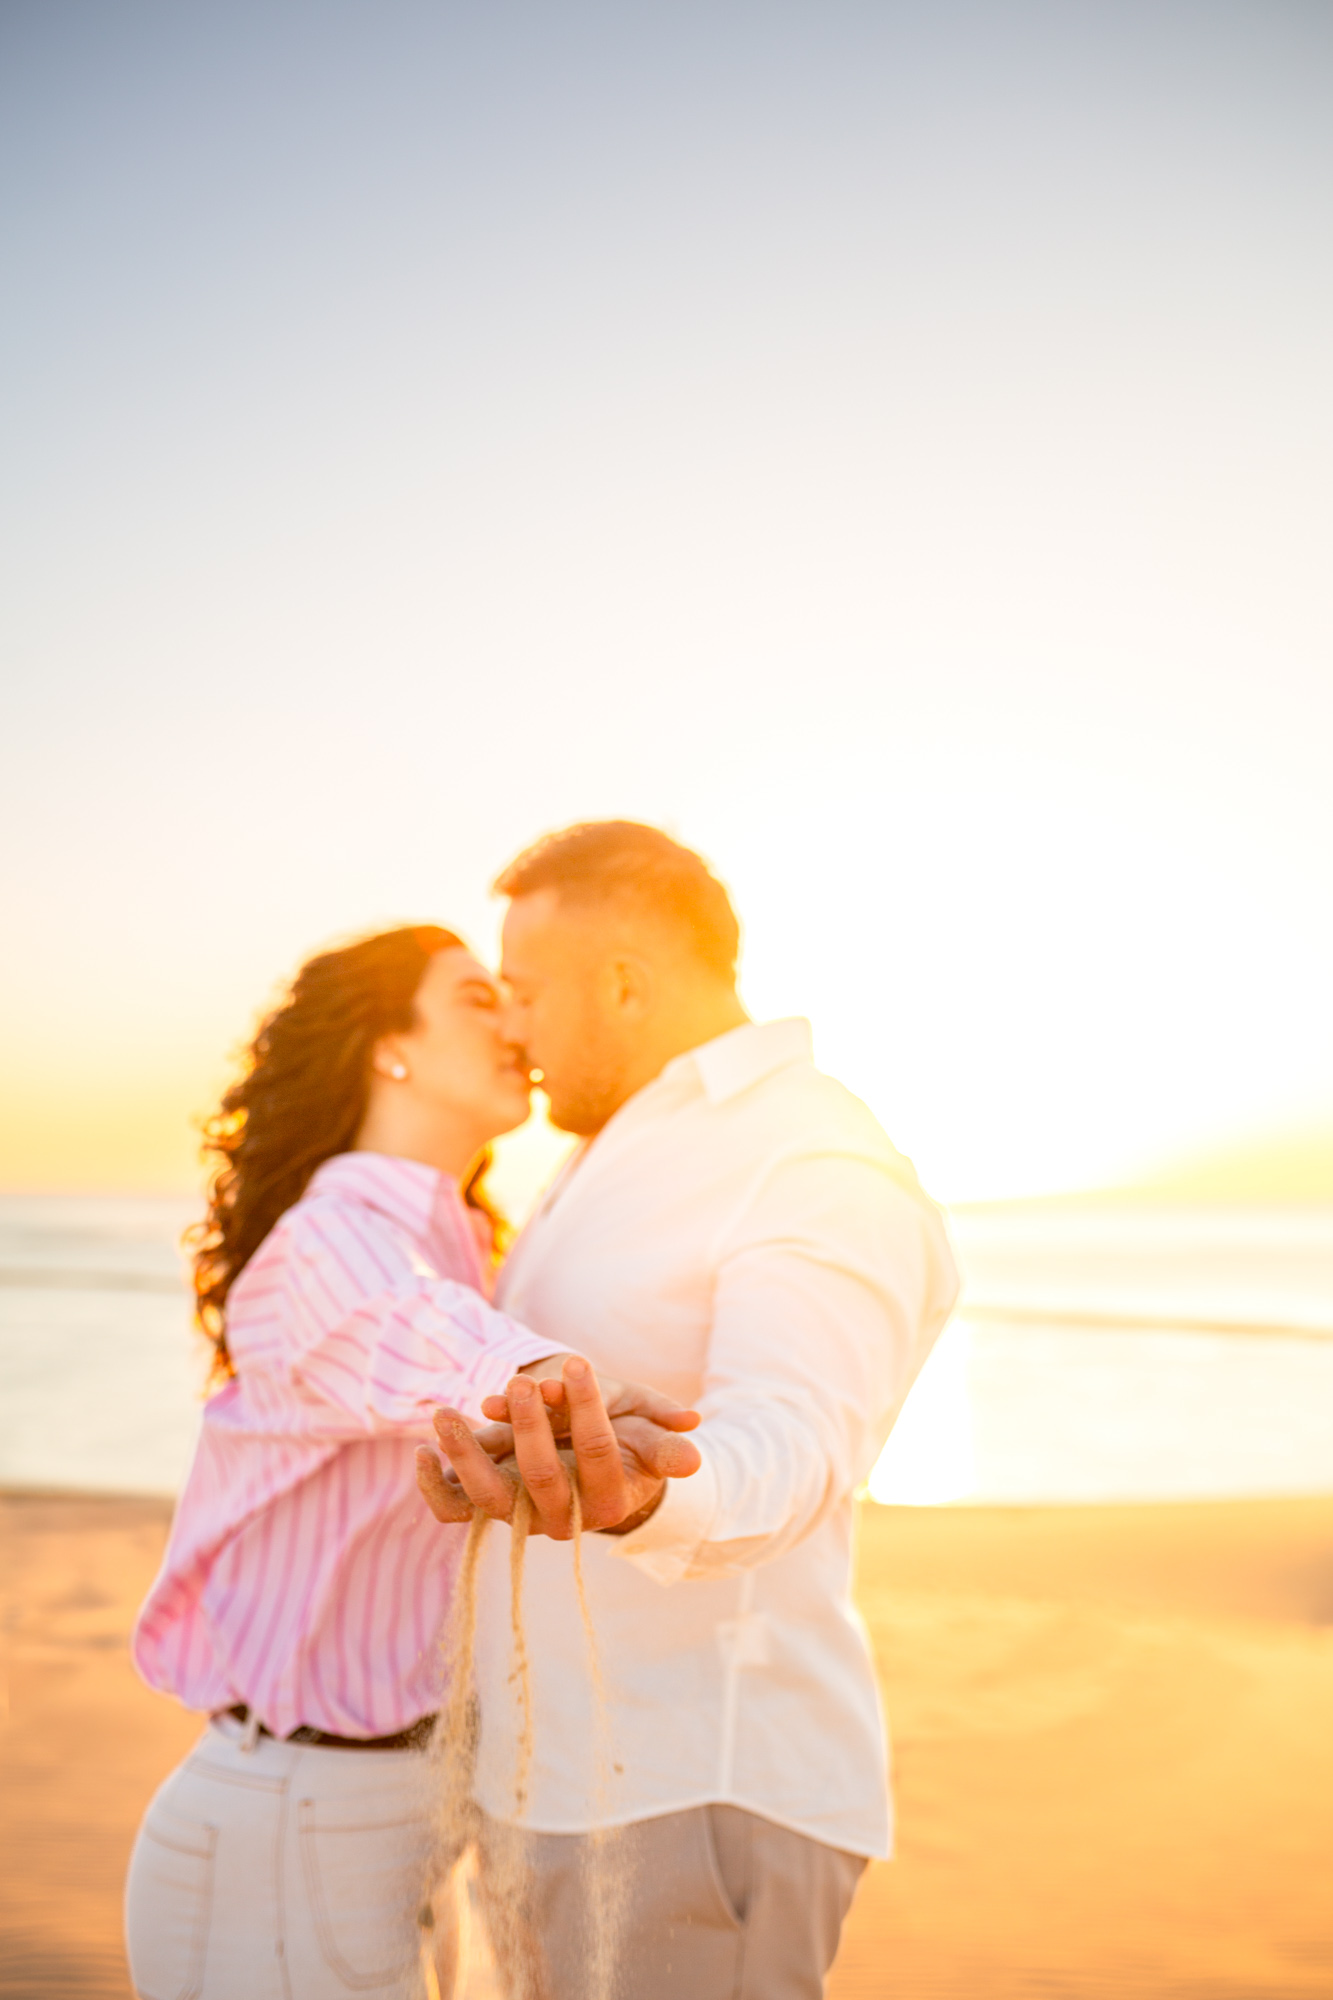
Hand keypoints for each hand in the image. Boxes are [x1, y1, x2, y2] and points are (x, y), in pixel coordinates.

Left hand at [415, 1355, 701, 1538]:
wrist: (584, 1468)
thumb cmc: (619, 1440)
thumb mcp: (642, 1428)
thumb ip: (662, 1433)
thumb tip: (694, 1435)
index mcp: (607, 1497)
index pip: (597, 1453)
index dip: (587, 1408)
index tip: (574, 1362)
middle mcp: (560, 1514)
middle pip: (541, 1476)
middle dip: (529, 1427)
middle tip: (523, 1381)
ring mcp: (518, 1511)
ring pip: (486, 1497)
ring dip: (464, 1455)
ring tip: (446, 1412)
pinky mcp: (485, 1503)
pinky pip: (452, 1509)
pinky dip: (432, 1486)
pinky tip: (422, 1451)